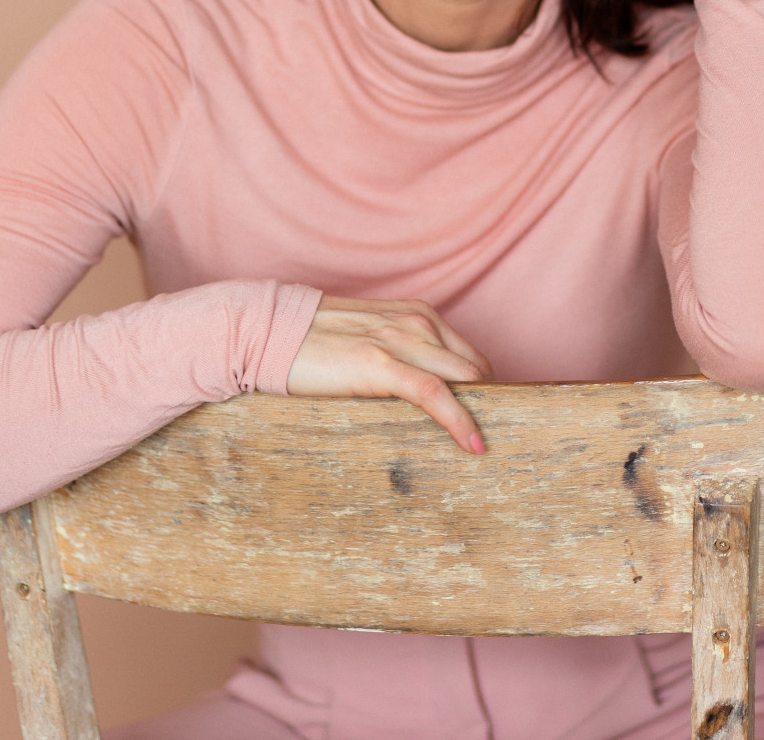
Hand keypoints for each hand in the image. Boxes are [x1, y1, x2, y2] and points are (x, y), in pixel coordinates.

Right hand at [285, 295, 493, 453]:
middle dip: (491, 405)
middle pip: (476, 369)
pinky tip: (472, 445)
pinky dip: (459, 421)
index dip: (485, 392)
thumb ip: (402, 356)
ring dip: (482, 415)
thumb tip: (424, 396)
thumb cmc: (315, 341)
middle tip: (495, 442)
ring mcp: (400, 340)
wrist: (268, 330)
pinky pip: (434, 395)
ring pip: (464, 380)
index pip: (471, 356)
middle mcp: (417, 322)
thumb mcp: (372, 340)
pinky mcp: (380, 364)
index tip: (492, 422)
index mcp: (418, 315)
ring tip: (490, 448)